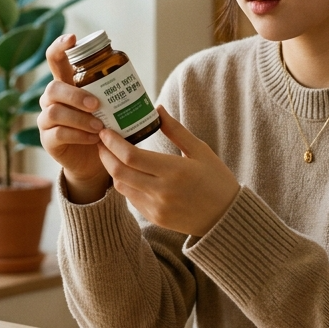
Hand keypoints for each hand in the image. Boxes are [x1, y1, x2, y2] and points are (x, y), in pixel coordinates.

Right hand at [38, 34, 111, 203]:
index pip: (54, 59)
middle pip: (53, 88)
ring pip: (54, 112)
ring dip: (80, 118)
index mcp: (66, 84)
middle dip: (75, 95)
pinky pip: (59, 133)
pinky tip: (94, 138)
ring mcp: (46, 119)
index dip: (59, 46)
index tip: (72, 38)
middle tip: (97, 104)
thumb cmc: (102, 126)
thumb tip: (136, 82)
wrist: (93, 160)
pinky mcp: (48, 139)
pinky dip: (79, 135)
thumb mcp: (108, 106)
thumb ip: (112, 92)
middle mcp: (51, 99)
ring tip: (100, 127)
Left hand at [97, 107, 239, 236]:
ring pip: (121, 186)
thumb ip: (176, 131)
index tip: (106, 131)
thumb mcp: (200, 151)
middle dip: (105, 154)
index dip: (113, 143)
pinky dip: (125, 183)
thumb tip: (158, 109)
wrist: (227, 218)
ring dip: (113, 169)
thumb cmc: (217, 180)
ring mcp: (157, 207)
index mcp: (174, 171)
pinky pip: (131, 199)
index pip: (131, 156)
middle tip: (101, 140)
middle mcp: (162, 191)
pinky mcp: (155, 218)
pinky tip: (128, 171)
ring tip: (112, 154)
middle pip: (119, 171)